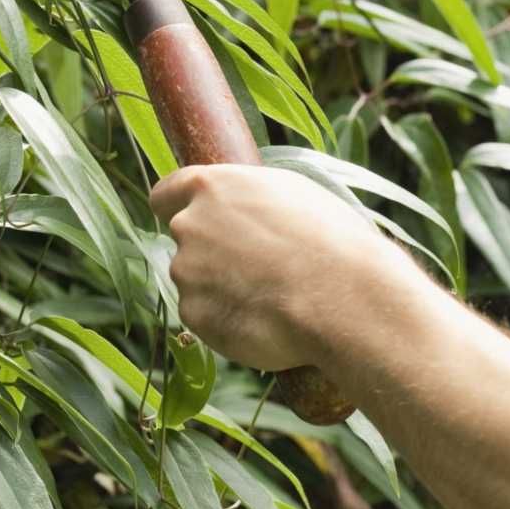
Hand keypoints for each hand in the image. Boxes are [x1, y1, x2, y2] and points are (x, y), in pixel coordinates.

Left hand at [148, 164, 409, 370]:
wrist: (343, 299)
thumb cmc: (330, 239)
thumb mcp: (290, 193)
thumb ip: (246, 197)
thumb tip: (238, 206)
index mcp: (209, 187)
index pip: (165, 195)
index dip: (177, 209)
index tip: (191, 220)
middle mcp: (189, 225)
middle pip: (185, 241)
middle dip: (210, 253)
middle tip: (255, 269)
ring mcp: (187, 272)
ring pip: (197, 282)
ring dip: (222, 289)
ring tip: (272, 297)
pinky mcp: (195, 314)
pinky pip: (207, 317)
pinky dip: (228, 321)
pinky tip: (265, 319)